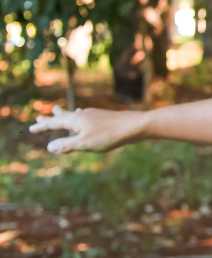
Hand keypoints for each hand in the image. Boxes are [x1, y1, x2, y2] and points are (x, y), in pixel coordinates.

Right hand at [29, 106, 145, 153]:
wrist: (134, 125)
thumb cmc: (109, 135)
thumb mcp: (85, 143)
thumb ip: (67, 145)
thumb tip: (49, 147)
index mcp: (76, 120)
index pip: (54, 123)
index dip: (42, 127)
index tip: (30, 129)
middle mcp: (83, 115)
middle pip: (63, 116)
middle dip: (51, 118)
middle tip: (39, 117)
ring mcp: (93, 114)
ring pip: (75, 114)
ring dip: (64, 114)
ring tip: (57, 111)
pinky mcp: (103, 117)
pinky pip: (86, 115)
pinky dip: (79, 115)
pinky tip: (83, 114)